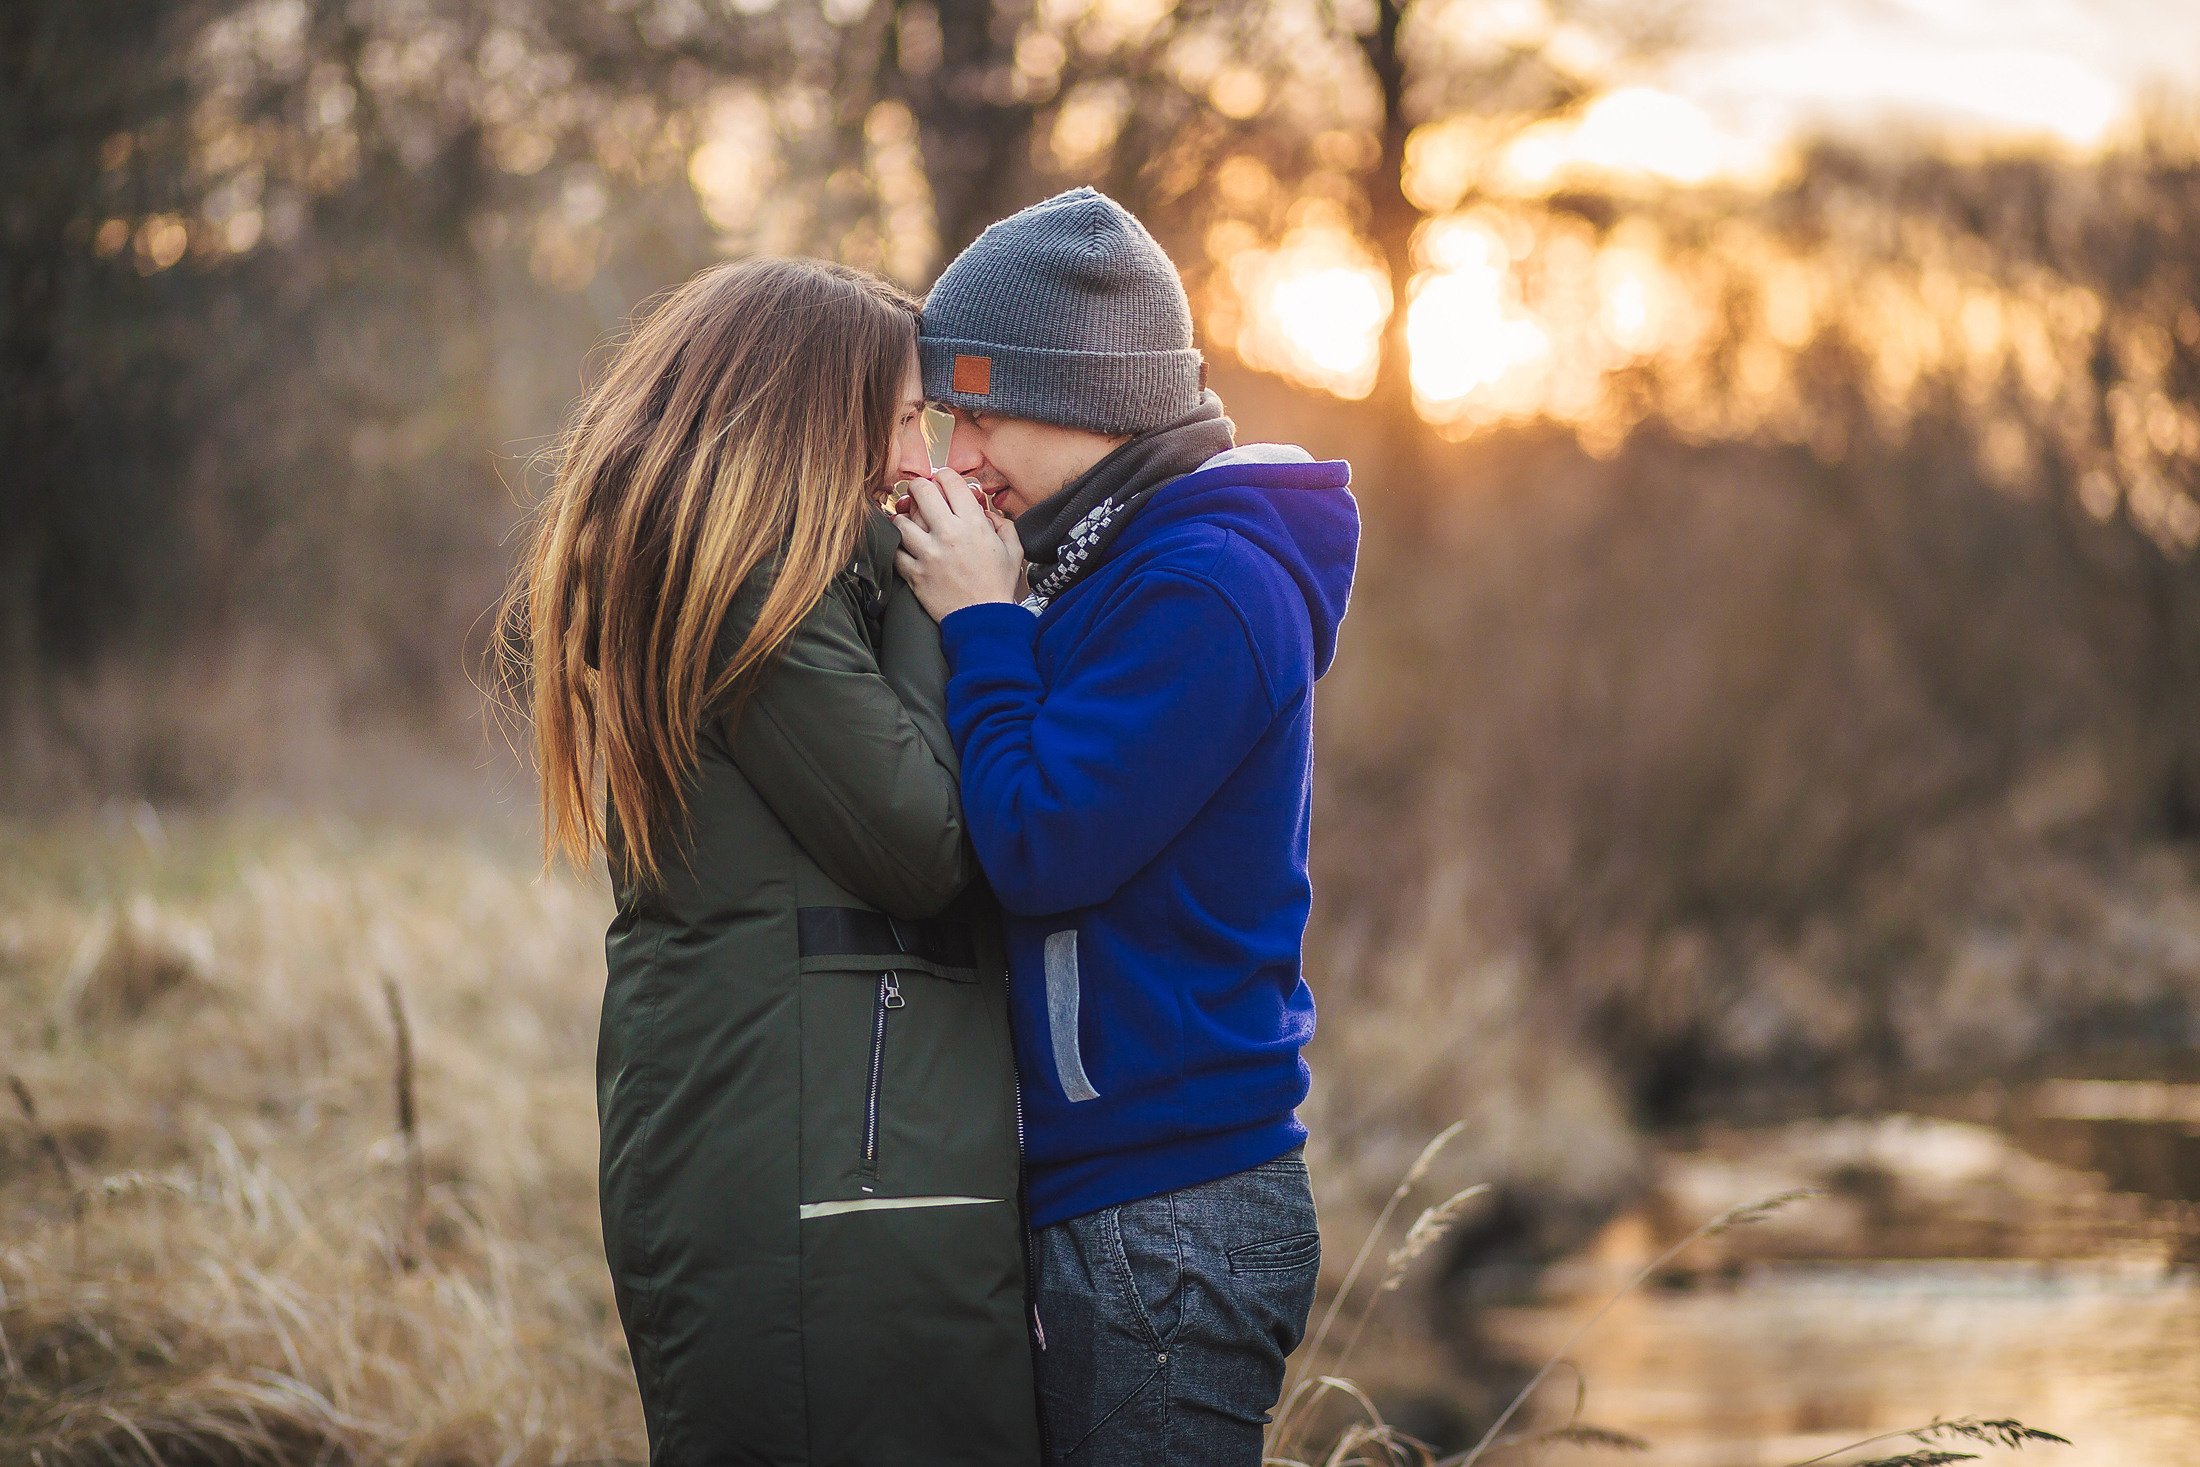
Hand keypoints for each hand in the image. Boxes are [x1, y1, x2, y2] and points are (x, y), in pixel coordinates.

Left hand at [891, 468, 1025, 620]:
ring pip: (901, 520)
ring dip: (903, 517)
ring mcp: (928, 554)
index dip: (943, 476)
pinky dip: (897, 546)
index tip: (941, 481)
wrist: (984, 621)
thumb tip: (984, 511)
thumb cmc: (998, 585)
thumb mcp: (1013, 549)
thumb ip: (1002, 523)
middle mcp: (948, 534)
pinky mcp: (914, 573)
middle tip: (919, 493)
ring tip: (908, 521)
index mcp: (973, 524)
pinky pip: (895, 551)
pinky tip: (904, 546)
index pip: (949, 481)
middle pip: (920, 492)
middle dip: (918, 487)